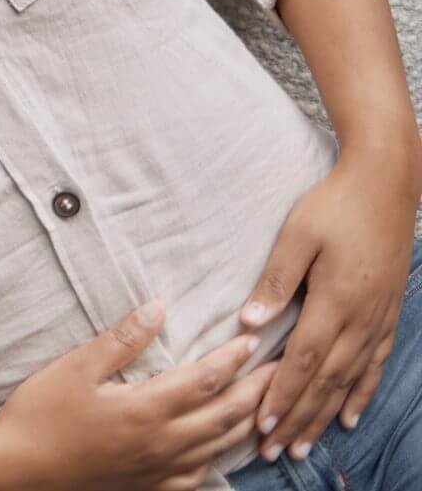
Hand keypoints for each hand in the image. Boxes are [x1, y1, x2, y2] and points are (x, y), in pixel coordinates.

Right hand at [0, 301, 273, 490]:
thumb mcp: (74, 368)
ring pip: (220, 446)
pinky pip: (199, 475)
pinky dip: (220, 458)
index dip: (233, 359)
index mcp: (146, 409)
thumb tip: (158, 308)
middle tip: (284, 370)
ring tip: (266, 404)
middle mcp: (163, 443)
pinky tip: (222, 449)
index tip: (254, 341)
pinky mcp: (148, 488)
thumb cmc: (39, 416)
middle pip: (226, 414)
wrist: (15, 472)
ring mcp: (159, 470)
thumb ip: (121, 340)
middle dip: (258, 390)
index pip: (206, 380)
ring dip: (248, 422)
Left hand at [240, 153, 414, 461]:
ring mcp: (377, 319)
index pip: (303, 360)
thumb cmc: (334, 205)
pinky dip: (360, 393)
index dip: (282, 395)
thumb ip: (275, 279)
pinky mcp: (386, 314)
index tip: (261, 424)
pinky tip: (349, 416)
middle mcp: (360, 318)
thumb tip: (250, 322)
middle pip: (325, 381)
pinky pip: (374, 365)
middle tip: (275, 450)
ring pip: (349, 380)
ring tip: (304, 445)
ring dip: (324, 414)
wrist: (386, 186)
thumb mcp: (297, 234)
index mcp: (334, 301)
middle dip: (297, 417)